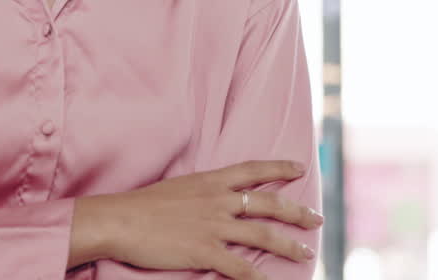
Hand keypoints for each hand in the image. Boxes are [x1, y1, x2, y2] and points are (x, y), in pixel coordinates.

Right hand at [96, 160, 322, 279]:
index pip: (253, 170)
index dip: (279, 168)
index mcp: (210, 181)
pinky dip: (259, 276)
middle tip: (317, 218)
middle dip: (297, 212)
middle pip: (268, 204)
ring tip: (306, 251)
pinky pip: (240, 266)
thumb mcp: (178, 188)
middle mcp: (218, 200)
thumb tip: (215, 199)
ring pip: (263, 234)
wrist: (120, 220)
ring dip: (289, 244)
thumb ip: (201, 193)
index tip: (300, 168)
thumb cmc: (142, 206)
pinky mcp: (204, 250)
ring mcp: (213, 226)